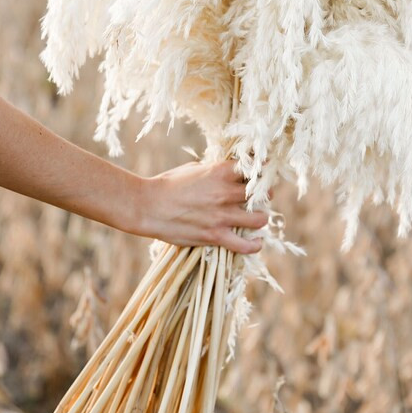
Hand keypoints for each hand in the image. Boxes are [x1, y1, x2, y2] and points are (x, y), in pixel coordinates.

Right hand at [132, 159, 270, 253]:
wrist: (147, 207)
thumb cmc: (167, 185)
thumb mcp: (193, 169)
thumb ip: (214, 171)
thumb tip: (228, 172)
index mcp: (220, 172)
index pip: (254, 168)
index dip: (262, 171)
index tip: (263, 173)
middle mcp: (225, 192)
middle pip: (262, 193)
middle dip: (264, 194)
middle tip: (260, 198)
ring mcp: (222, 216)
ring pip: (260, 218)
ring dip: (261, 218)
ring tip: (256, 218)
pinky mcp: (215, 236)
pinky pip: (246, 245)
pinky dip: (254, 245)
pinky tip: (256, 241)